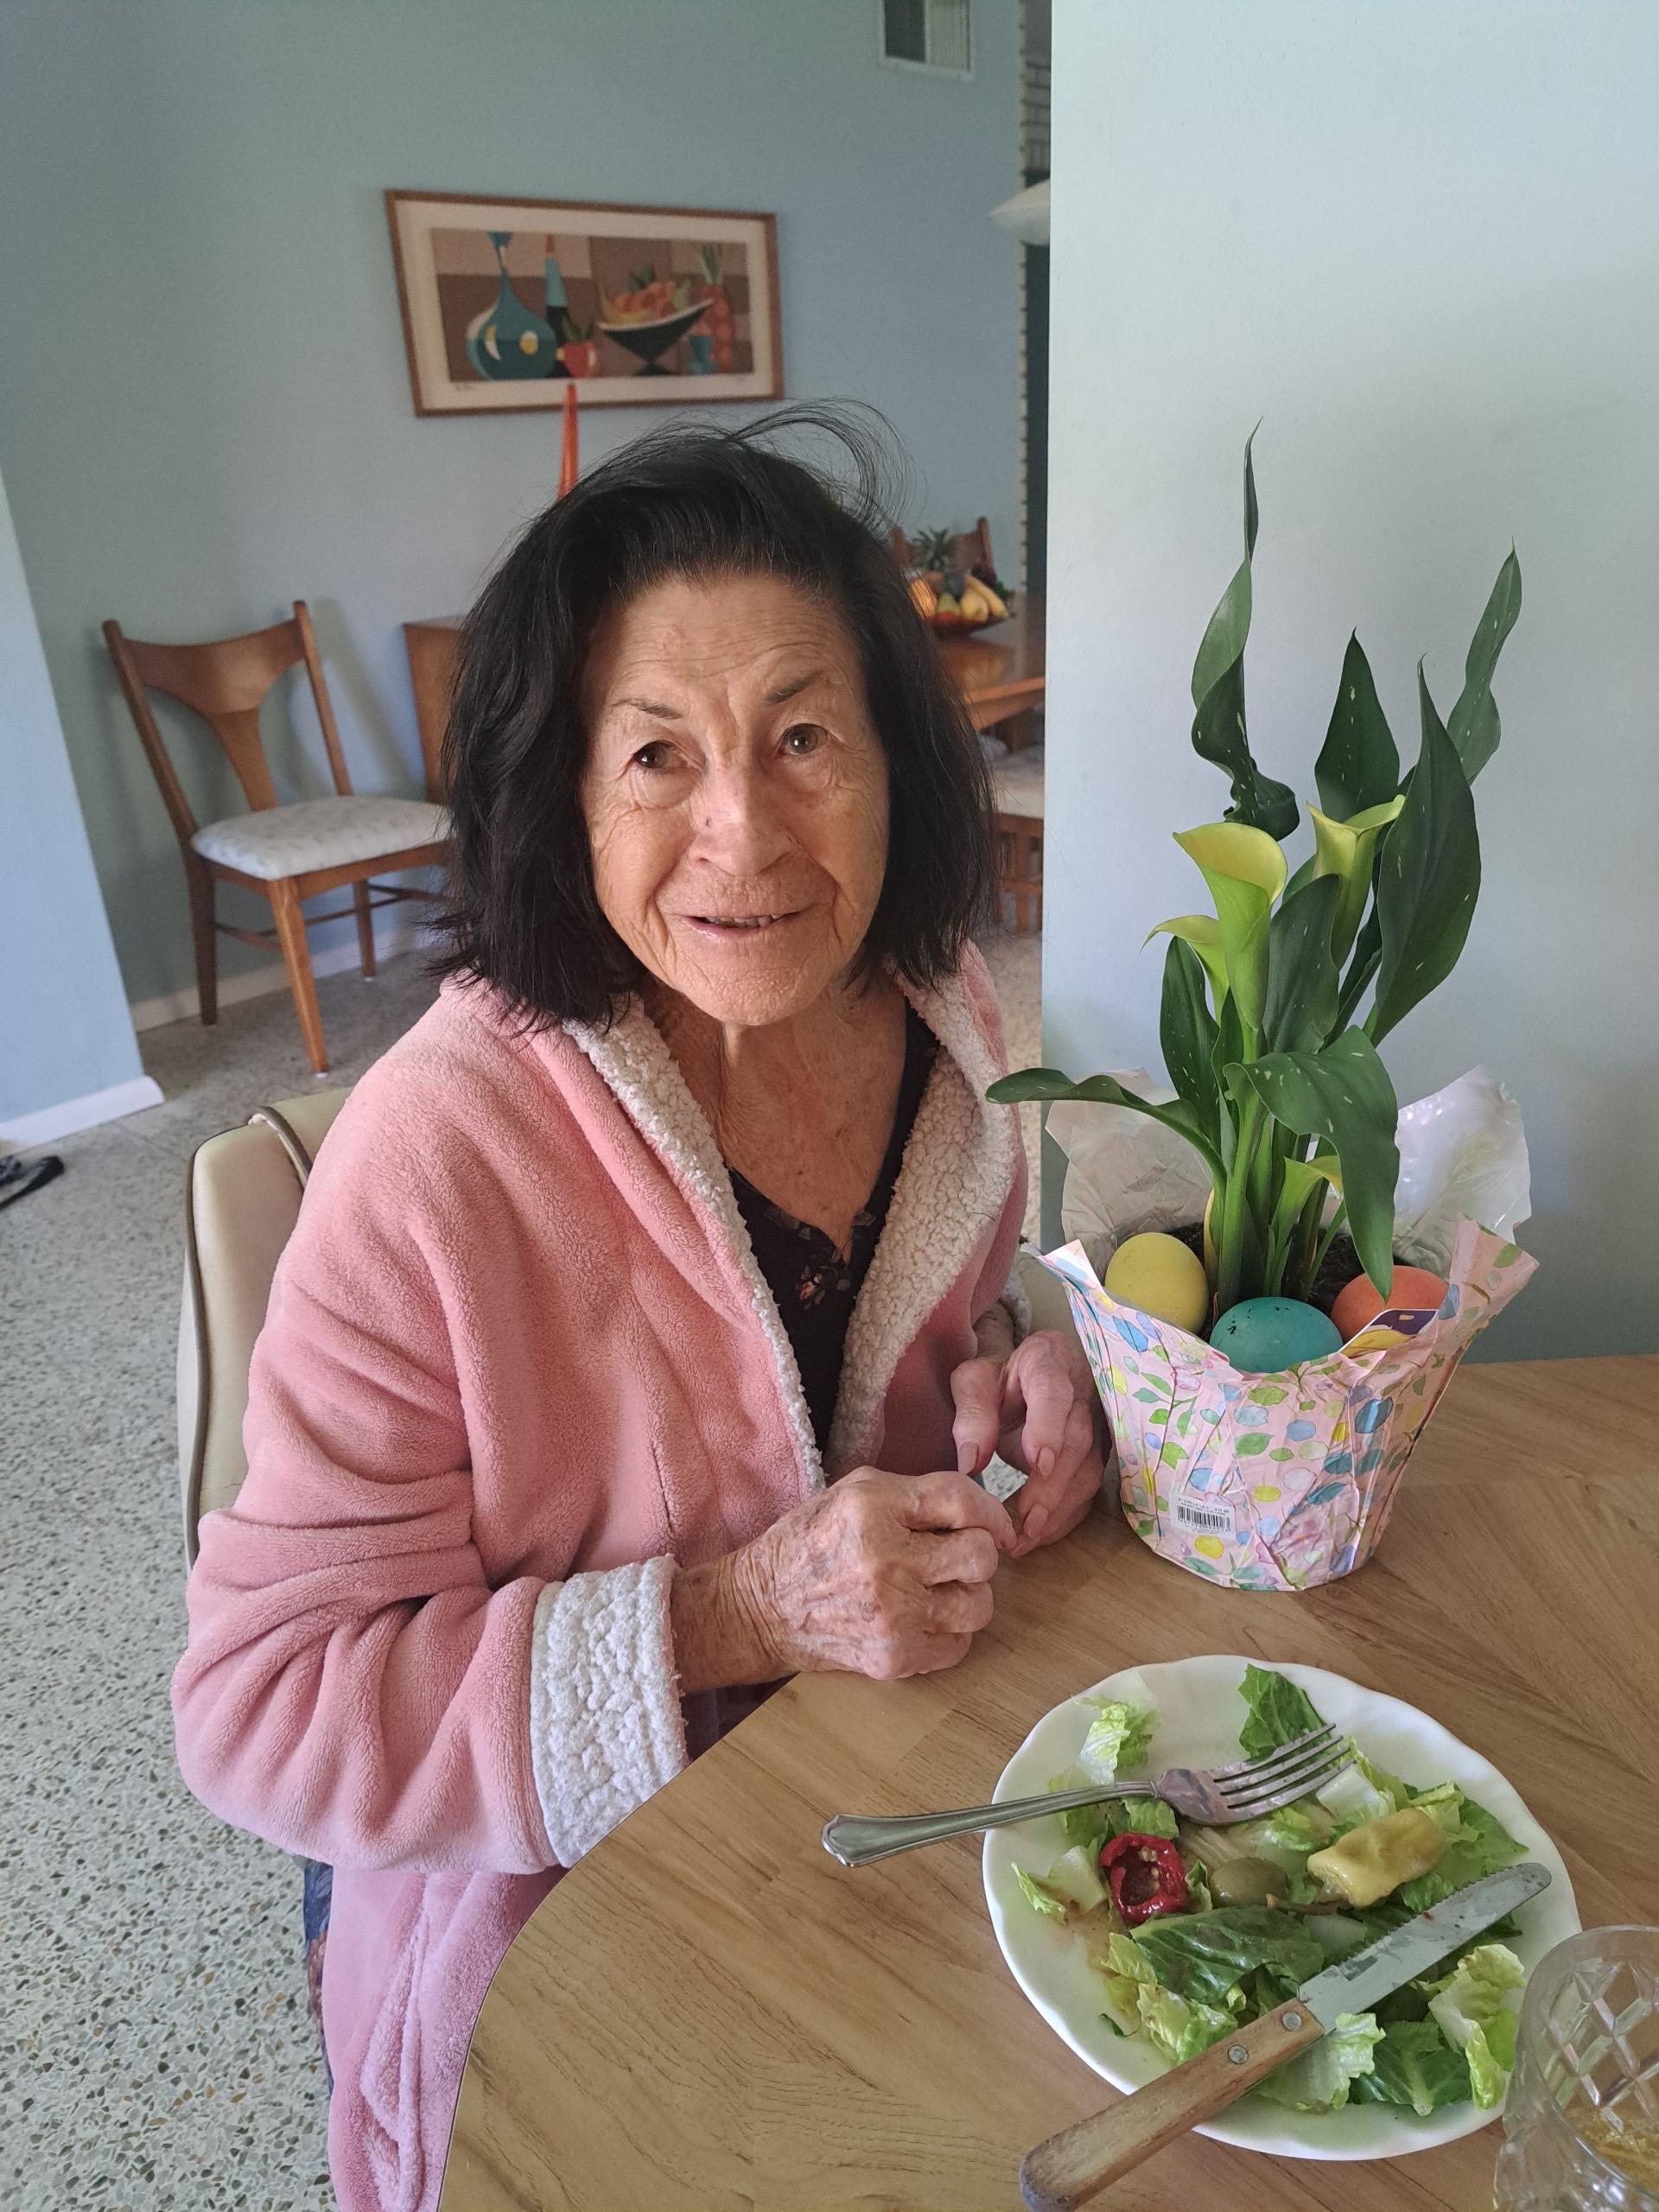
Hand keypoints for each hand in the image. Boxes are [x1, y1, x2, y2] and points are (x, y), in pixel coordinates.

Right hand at [675, 1469, 1013, 1689]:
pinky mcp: (893, 1656)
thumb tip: (981, 1509)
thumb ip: (914, 1494)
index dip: (991, 1512)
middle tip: (955, 1558)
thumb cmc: (809, 1545)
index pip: (961, 1500)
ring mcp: (891, 1613)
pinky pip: (958, 1645)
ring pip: (978, 1605)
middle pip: (979, 1556)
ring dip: (967, 1596)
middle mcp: (884, 1559)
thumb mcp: (851, 1493)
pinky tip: (921, 1618)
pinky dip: (948, 1632)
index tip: (996, 1525)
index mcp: (872, 1508)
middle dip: (977, 1554)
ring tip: (938, 1590)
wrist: (760, 1609)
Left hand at [950, 1329, 1103, 1556]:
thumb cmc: (1000, 1380)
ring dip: (1059, 1508)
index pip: (1053, 1389)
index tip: (1038, 1463)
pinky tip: (1039, 1534)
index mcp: (1047, 1361)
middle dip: (1052, 1485)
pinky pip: (1090, 1487)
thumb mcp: (974, 1383)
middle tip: (1025, 1521)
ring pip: (1089, 1469)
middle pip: (1076, 1439)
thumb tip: (968, 1464)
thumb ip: (971, 1415)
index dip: (1049, 1427)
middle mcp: (1083, 1391)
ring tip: (1026, 1537)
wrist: (1031, 1377)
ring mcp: (1099, 1423)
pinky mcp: (1100, 1452)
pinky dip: (1066, 1515)